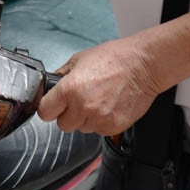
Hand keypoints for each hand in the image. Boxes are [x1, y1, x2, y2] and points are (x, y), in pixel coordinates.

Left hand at [37, 34, 164, 136]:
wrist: (144, 66)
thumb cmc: (115, 58)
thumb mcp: (80, 59)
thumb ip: (62, 74)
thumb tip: (51, 86)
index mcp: (70, 89)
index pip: (45, 112)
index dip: (48, 108)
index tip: (52, 106)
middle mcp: (83, 107)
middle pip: (63, 125)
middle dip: (67, 114)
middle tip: (77, 101)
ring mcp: (99, 119)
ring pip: (81, 129)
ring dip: (85, 119)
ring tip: (97, 100)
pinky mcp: (114, 127)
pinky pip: (99, 131)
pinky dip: (101, 122)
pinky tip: (108, 106)